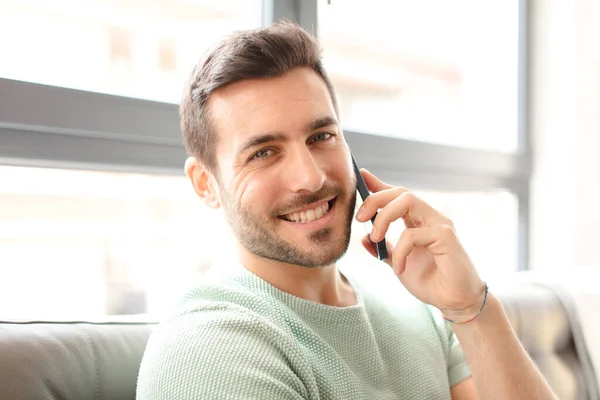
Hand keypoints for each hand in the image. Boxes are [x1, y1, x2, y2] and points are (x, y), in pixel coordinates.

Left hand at [355, 169, 484, 318]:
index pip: (397, 196)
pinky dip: (399, 252)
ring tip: (375, 238)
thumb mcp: (397, 263)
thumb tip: (363, 237)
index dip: (379, 184)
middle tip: (360, 217)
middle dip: (376, 199)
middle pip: (401, 192)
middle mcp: (430, 217)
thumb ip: (383, 249)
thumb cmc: (431, 282)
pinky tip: (399, 269)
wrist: (454, 301)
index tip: (361, 176)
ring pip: (407, 201)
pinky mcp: (446, 236)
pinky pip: (412, 234)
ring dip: (384, 217)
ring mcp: (440, 224)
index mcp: (418, 221)